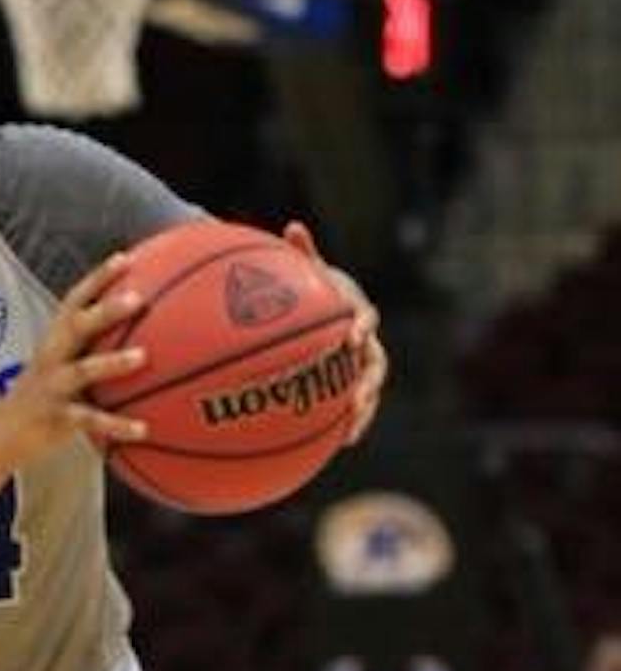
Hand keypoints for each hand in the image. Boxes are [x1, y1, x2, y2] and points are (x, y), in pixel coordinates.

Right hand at [0, 251, 149, 505]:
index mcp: (55, 339)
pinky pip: (90, 420)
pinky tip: (144, 428)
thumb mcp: (59, 364)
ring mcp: (53, 387)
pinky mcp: (57, 418)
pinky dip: (117, 425)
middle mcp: (52, 357)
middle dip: (106, 310)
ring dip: (113, 362)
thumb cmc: (43, 395)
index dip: (98, 278)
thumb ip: (91, 347)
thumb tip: (141, 334)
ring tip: (143, 357)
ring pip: (83, 370)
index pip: (76, 299)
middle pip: (77, 326)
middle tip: (137, 298)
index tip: (125, 258)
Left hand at [283, 221, 387, 445]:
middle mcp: (367, 342)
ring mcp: (363, 365)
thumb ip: (304, 253)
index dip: (362, 326)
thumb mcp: (309, 271)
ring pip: (370, 391)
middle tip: (357, 396)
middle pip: (376, 364)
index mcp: (358, 312)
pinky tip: (338, 444)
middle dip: (369, 382)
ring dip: (364, 411)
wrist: (331, 305)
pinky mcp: (354, 384)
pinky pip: (356, 406)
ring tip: (350, 431)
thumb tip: (293, 225)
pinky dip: (349, 424)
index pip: (366, 318)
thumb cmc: (316, 287)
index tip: (352, 335)